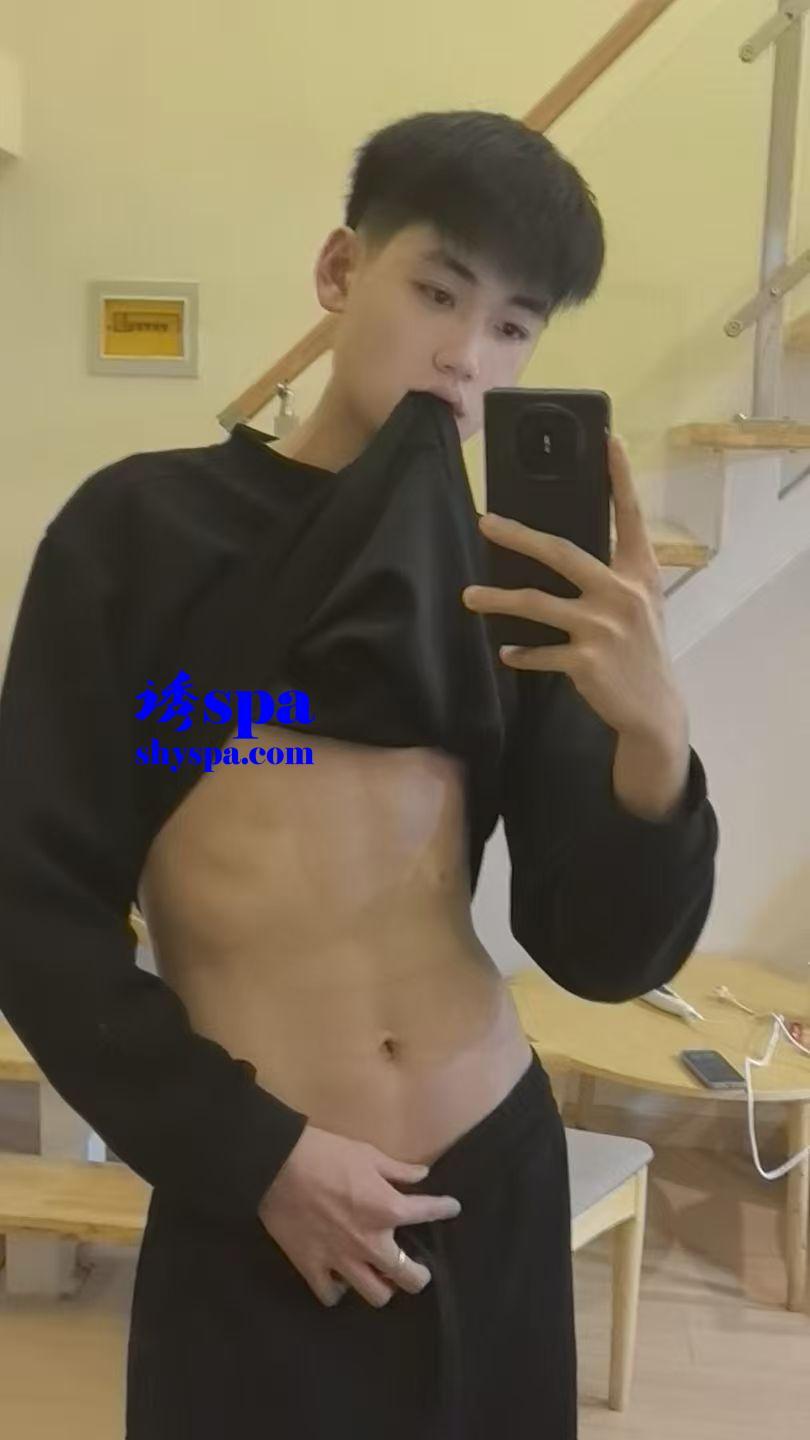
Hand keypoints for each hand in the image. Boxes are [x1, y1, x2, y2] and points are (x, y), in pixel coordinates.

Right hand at [256, 1123, 461, 1308]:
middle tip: (416, 1268)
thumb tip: (423, 1176)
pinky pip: (332, 1296)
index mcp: (387, 1209)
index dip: (445, 1209)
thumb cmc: (326, 1153)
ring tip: (380, 1276)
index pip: (429, 1212)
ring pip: (376, 1295)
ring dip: (382, 1286)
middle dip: (419, 1275)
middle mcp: (371, 1243)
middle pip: (409, 1278)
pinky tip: (340, 1279)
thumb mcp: (367, 1153)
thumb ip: (398, 1170)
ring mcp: (342, 1260)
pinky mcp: (313, 1268)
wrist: (277, 1165)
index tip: (452, 1208)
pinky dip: (339, 1290)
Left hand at [462, 435, 685, 743]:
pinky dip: (520, 653)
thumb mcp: (641, 605)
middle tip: (486, 521)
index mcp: (640, 573)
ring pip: (537, 604)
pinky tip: (506, 652)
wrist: (655, 709)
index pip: (630, 515)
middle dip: (520, 535)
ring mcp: (604, 628)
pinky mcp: (586, 661)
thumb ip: (614, 575)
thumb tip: (563, 551)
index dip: (620, 477)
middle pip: (562, 553)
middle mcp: (622, 594)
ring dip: (497, 599)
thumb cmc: (642, 649)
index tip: (609, 439)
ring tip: (469, 596)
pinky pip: (540, 652)